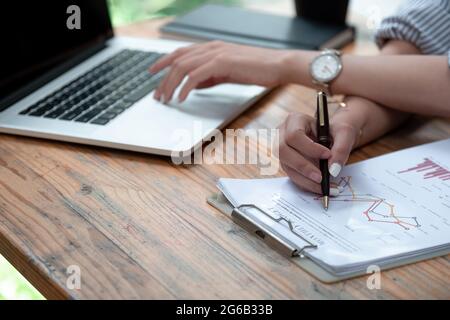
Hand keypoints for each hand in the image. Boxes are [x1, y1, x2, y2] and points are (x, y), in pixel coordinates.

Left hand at [149, 41, 291, 102]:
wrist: (278, 65)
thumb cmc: (256, 69)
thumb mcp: (227, 73)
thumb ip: (209, 77)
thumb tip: (192, 85)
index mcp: (212, 48)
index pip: (180, 53)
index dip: (163, 62)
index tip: (152, 73)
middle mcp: (211, 47)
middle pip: (177, 60)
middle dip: (163, 79)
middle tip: (157, 95)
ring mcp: (216, 53)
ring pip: (183, 67)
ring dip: (171, 84)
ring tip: (166, 99)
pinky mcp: (222, 62)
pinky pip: (196, 75)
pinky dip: (186, 87)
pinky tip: (182, 98)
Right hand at [277, 112, 360, 194]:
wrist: (331, 136)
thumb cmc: (335, 131)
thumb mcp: (344, 133)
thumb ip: (341, 148)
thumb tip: (332, 170)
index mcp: (295, 120)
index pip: (294, 135)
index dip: (309, 148)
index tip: (327, 155)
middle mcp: (282, 134)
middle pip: (283, 151)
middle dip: (302, 167)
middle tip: (321, 178)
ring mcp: (281, 149)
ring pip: (286, 166)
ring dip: (304, 179)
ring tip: (323, 186)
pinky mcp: (286, 162)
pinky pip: (291, 175)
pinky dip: (305, 183)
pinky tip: (318, 187)